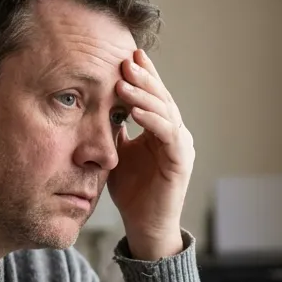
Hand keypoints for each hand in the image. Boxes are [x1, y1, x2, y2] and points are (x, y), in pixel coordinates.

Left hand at [110, 49, 193, 259]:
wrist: (144, 227)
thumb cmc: (132, 193)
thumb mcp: (117, 153)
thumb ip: (114, 130)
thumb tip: (100, 105)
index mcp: (161, 130)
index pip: (153, 96)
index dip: (143, 75)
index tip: (127, 54)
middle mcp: (175, 134)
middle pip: (161, 98)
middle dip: (144, 77)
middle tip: (127, 58)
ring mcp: (181, 147)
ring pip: (166, 112)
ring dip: (145, 95)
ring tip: (125, 80)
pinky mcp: (180, 162)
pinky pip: (168, 134)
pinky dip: (152, 120)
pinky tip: (135, 110)